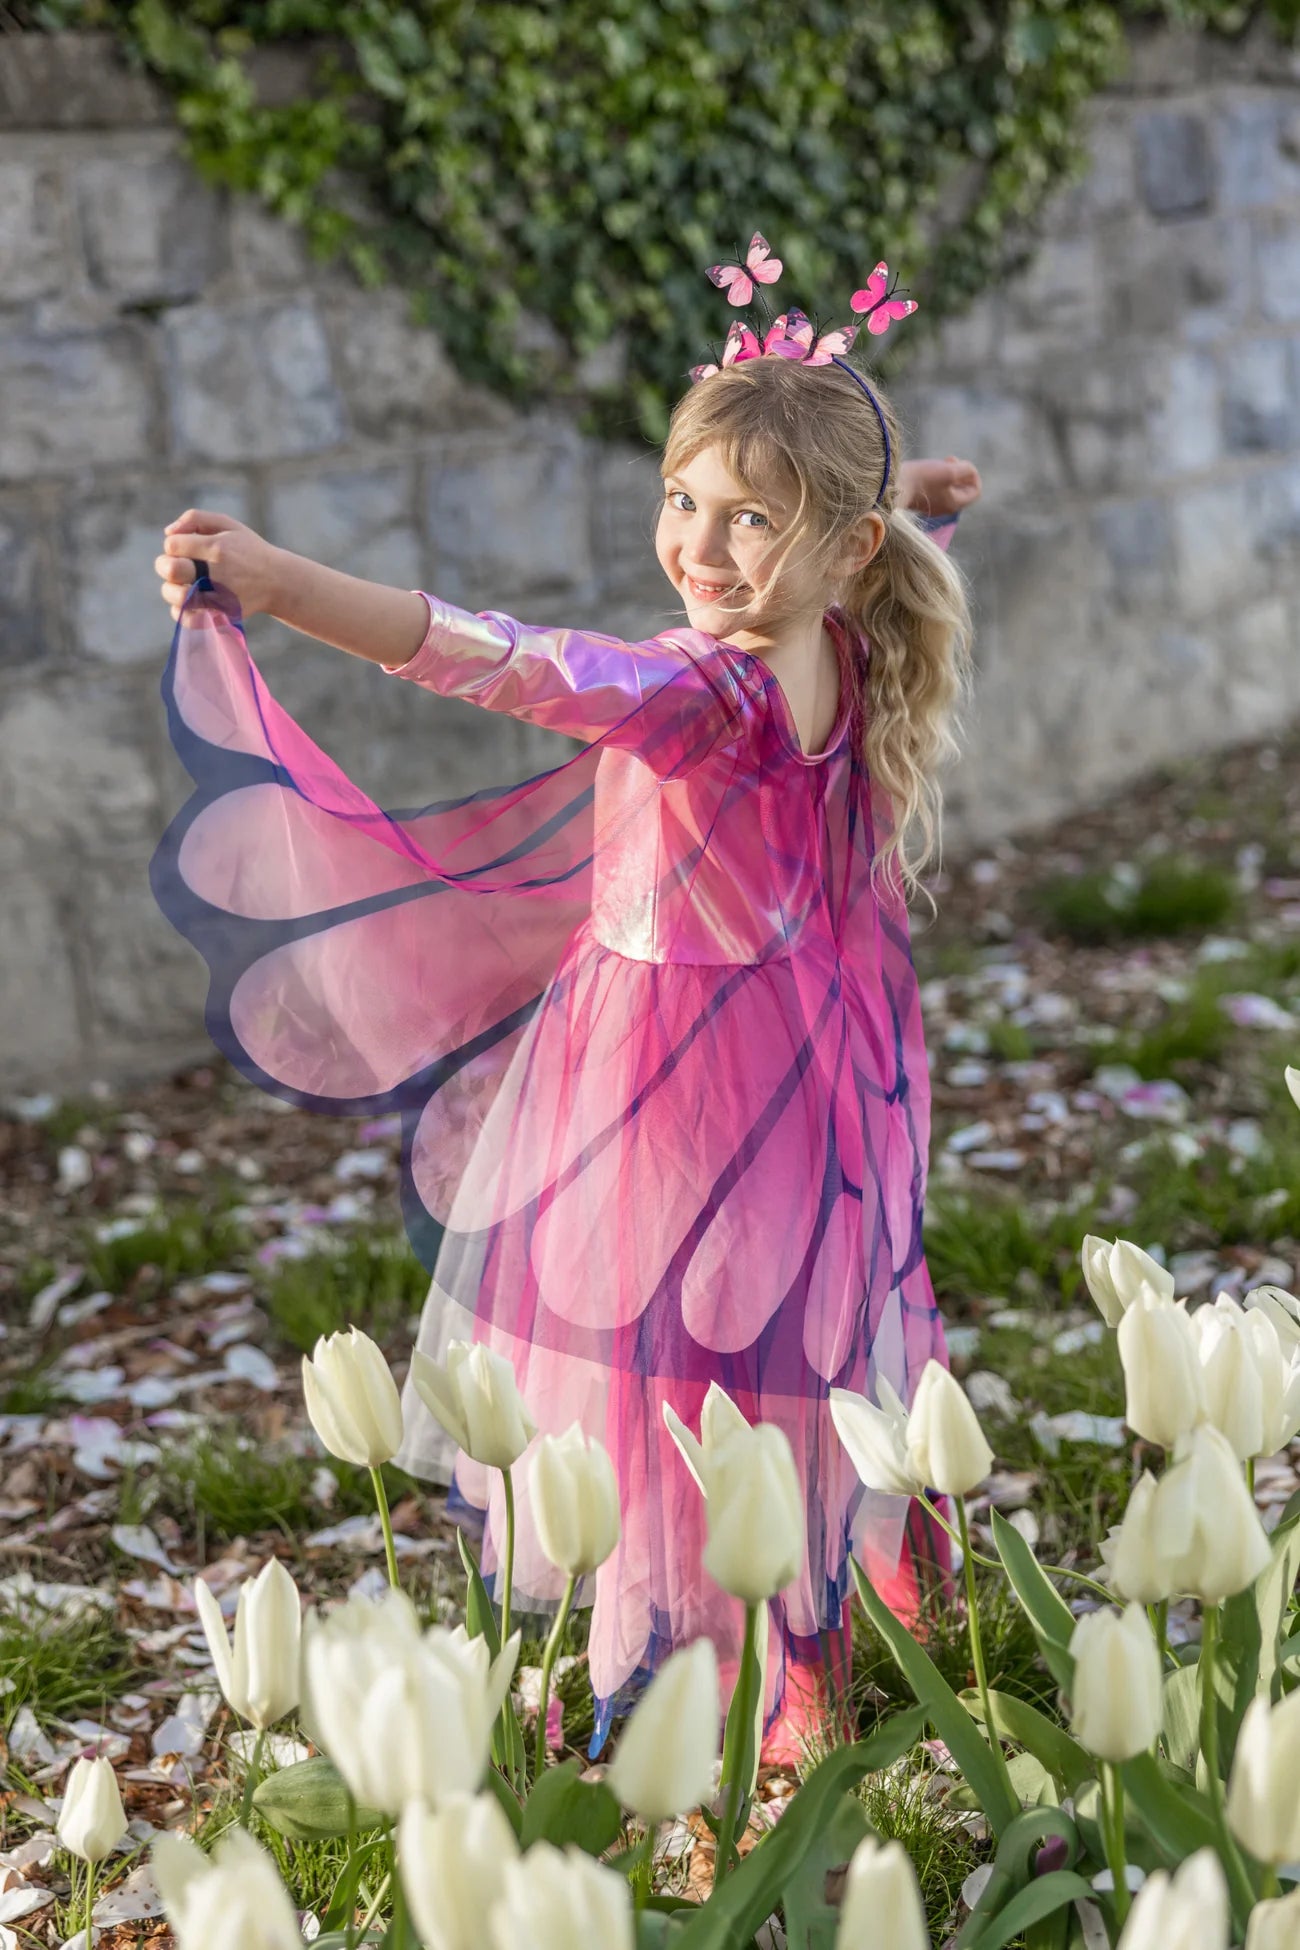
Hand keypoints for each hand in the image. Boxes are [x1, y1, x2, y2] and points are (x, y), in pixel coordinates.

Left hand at [155, 510, 284, 621]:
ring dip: (171, 590)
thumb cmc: (248, 550)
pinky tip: (189, 602)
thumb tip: (167, 533)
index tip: (185, 549)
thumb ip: (195, 518)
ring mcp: (219, 597)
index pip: (172, 545)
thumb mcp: (228, 525)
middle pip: (171, 570)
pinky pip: (188, 619)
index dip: (173, 546)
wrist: (278, 581)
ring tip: (182, 586)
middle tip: (175, 567)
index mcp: (216, 547)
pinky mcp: (221, 615)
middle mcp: (216, 573)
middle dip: (165, 566)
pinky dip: (181, 612)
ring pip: (177, 597)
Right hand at [898, 456, 982, 517]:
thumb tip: (970, 470)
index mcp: (954, 504)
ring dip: (947, 472)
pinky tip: (925, 469)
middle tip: (948, 461)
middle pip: (962, 489)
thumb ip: (965, 470)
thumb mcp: (949, 471)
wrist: (890, 486)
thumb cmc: (921, 479)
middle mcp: (944, 508)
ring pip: (948, 487)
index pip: (975, 491)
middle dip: (960, 471)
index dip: (973, 475)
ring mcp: (931, 505)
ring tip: (937, 463)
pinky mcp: (919, 500)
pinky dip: (935, 477)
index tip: (958, 465)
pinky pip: (935, 488)